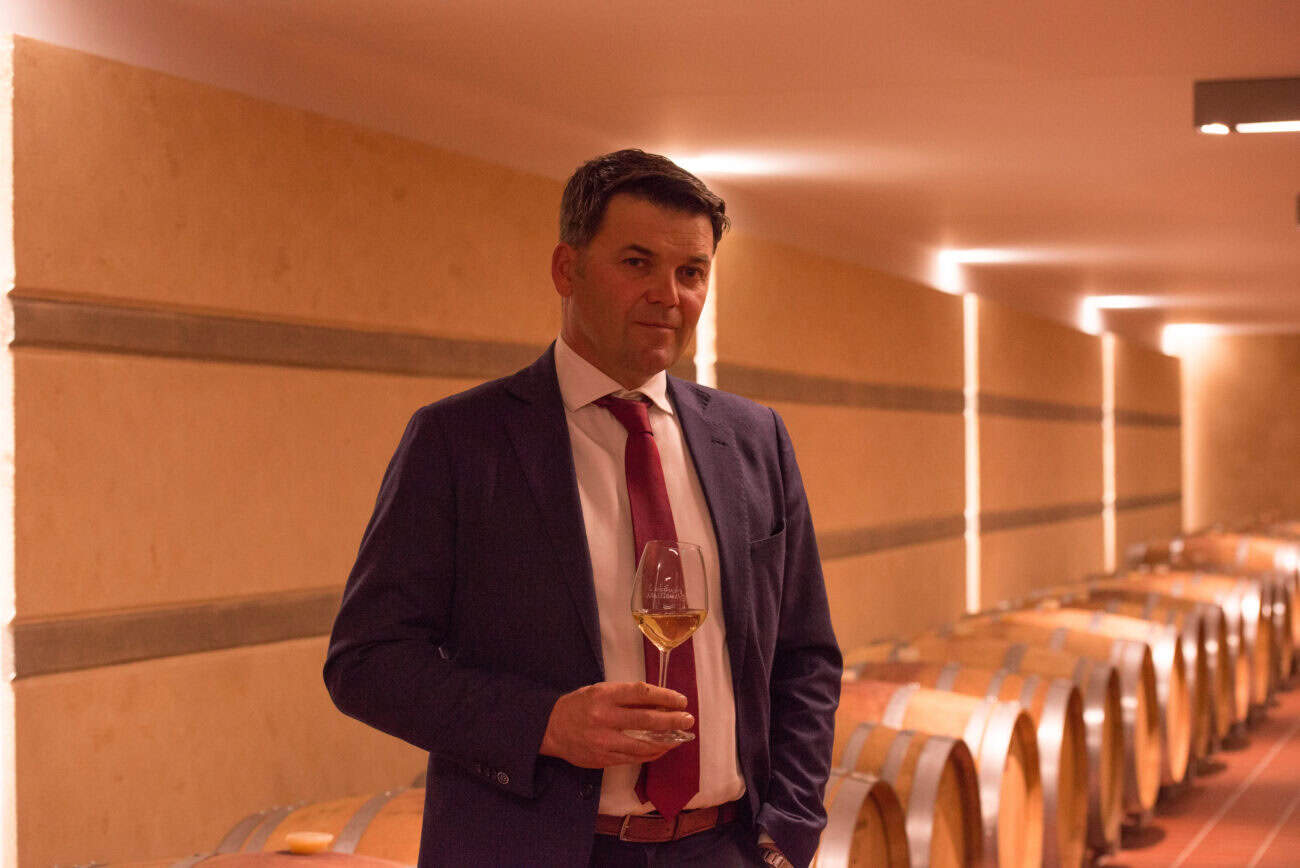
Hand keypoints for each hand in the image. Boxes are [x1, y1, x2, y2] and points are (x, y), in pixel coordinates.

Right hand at [539, 681, 693, 767]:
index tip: (681, 700)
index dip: (665, 696)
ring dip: (666, 742)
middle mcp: (605, 718)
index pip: (642, 693)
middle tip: (688, 720)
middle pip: (647, 719)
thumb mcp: (599, 691)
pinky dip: (650, 753)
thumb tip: (658, 702)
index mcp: (604, 695)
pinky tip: (661, 749)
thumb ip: (625, 696)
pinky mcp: (603, 758)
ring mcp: (604, 741)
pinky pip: (633, 758)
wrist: (550, 728)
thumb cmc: (579, 705)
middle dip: (672, 720)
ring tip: (680, 738)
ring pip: (643, 744)